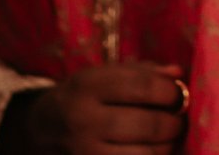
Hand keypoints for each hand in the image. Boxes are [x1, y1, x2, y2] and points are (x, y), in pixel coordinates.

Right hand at [28, 63, 187, 154]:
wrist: (39, 131)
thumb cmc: (82, 97)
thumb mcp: (103, 75)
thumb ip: (142, 72)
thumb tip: (178, 74)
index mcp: (87, 86)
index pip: (142, 86)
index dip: (170, 91)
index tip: (179, 94)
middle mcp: (83, 120)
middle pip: (148, 124)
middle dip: (174, 122)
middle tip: (179, 119)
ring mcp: (85, 153)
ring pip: (146, 154)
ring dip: (167, 147)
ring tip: (168, 138)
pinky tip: (151, 151)